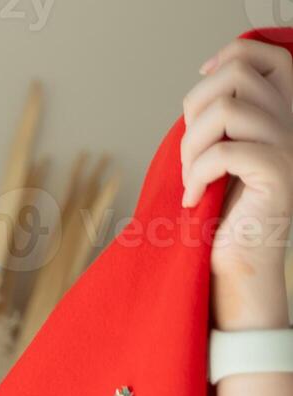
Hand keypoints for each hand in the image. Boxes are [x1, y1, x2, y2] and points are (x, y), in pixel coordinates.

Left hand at [181, 38, 292, 323]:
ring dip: (192, 145)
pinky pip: (226, 152)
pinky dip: (197, 174)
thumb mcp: (218, 154)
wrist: (234, 265)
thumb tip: (201, 89)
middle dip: (195, 108)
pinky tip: (194, 198)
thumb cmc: (218, 214)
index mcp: (279, 113)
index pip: (266, 55)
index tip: (201, 82)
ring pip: (228, 110)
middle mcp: (292, 123)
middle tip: (188, 151)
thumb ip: (219, 119)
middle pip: (238, 76)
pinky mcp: (277, 174)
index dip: (230, 55)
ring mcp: (289, 147)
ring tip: (190, 178)